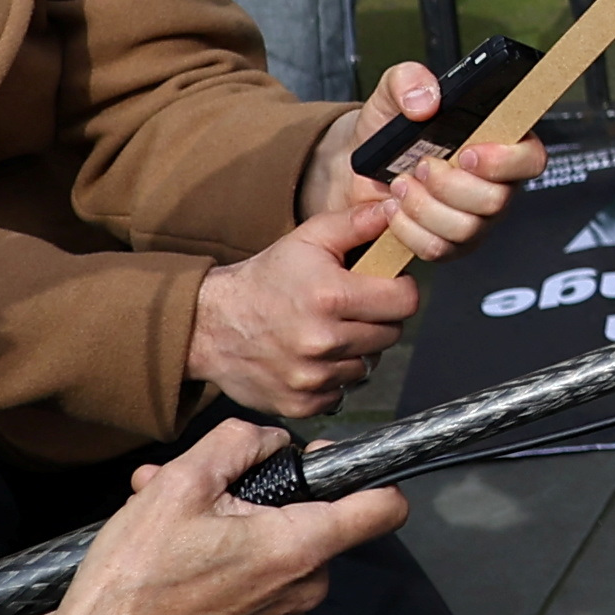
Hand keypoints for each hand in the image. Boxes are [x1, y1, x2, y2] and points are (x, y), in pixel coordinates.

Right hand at [183, 182, 435, 418]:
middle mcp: (323, 341)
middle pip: (391, 335)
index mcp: (331, 296)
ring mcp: (312, 377)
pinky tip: (312, 358)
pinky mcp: (301, 403)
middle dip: (379, 320)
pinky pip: (341, 392)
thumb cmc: (263, 280)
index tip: (386, 287)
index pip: (405, 301)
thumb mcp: (307, 239)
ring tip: (328, 332)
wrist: (209, 325)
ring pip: (368, 365)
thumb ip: (357, 222)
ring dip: (356, 350)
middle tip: (352, 309)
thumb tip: (396, 210)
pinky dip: (333, 378)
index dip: (400, 290)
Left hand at [300, 71, 523, 255]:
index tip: (468, 154)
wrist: (358, 167)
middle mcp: (496, 184)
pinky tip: (394, 207)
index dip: (505, 161)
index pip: (531, 158)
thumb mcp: (392, 92)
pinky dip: (407, 228)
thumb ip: (409, 80)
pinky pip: (437, 248)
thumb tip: (426, 100)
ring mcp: (475, 219)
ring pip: (465, 228)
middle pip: (496, 200)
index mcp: (500, 143)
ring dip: (423, 206)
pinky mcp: (450, 245)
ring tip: (400, 184)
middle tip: (422, 165)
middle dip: (448, 185)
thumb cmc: (387, 130)